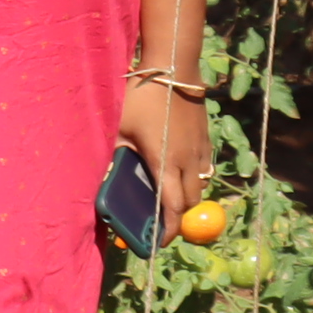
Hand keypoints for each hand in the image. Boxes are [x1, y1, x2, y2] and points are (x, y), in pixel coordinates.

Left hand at [118, 76, 211, 227]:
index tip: (159, 242)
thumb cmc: (140, 97)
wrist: (173, 69)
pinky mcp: (205, 139)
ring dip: (186, 196)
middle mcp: (187, 161)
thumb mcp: (119, 126)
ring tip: (167, 195)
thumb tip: (107, 177)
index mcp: (164, 162)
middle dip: (177, 215)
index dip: (168, 230)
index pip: (172, 207)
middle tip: (160, 219)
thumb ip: (116, 153)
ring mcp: (200, 150)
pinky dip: (193, 178)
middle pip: (189, 202)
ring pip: (199, 186)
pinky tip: (176, 169)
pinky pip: (203, 168)